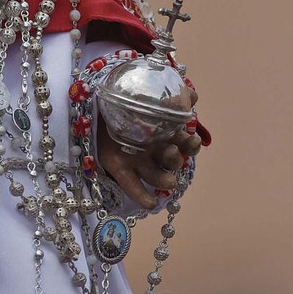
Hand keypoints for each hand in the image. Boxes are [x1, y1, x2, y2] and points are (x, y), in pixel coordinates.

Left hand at [95, 85, 201, 209]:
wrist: (99, 97)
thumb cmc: (129, 96)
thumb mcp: (148, 90)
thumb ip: (171, 94)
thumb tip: (192, 95)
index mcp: (165, 133)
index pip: (185, 144)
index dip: (190, 145)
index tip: (193, 140)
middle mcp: (154, 149)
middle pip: (171, 160)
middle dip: (174, 159)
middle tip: (172, 151)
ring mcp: (137, 159)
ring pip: (155, 175)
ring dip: (163, 179)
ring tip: (169, 182)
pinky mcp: (118, 166)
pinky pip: (130, 184)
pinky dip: (141, 195)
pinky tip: (150, 203)